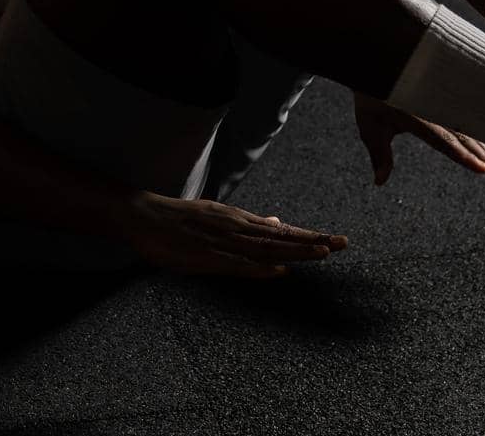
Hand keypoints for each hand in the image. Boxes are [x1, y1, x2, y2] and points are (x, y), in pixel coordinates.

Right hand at [116, 191, 347, 277]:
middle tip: (342, 243)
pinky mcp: (205, 255)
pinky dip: (258, 267)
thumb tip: (279, 222)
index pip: (281, 230)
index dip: (308, 235)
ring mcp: (221, 240)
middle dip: (311, 240)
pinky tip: (277, 270)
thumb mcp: (218, 215)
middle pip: (280, 237)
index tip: (333, 240)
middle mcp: (235, 227)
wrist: (143, 214)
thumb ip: (250, 223)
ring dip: (293, 250)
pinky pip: (236, 264)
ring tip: (321, 252)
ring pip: (264, 248)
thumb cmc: (179, 220)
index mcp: (239, 220)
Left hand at [353, 91, 484, 183]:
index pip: (444, 140)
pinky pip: (467, 118)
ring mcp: (443, 104)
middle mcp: (435, 110)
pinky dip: (482, 134)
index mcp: (417, 117)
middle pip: (465, 137)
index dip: (463, 155)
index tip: (482, 168)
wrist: (378, 59)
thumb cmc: (372, 95)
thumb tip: (379, 181)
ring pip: (470, 129)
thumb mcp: (370, 125)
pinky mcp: (447, 100)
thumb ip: (379, 154)